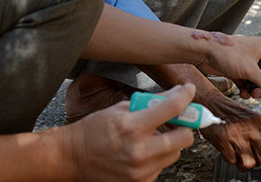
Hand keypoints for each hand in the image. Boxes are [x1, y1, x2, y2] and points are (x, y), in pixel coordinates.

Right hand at [67, 84, 196, 181]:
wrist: (71, 157)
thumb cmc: (92, 131)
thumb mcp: (119, 109)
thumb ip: (148, 104)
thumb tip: (173, 96)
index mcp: (132, 127)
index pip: (172, 108)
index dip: (186, 96)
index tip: (189, 91)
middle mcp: (139, 151)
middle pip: (184, 138)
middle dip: (184, 126)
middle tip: (176, 120)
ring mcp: (140, 171)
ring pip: (174, 154)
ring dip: (169, 143)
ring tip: (151, 137)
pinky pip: (160, 167)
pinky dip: (156, 158)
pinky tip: (141, 152)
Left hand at [193, 32, 260, 103]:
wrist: (202, 50)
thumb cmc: (226, 53)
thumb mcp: (250, 71)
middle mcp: (258, 53)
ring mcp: (247, 62)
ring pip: (258, 81)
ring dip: (256, 90)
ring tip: (250, 93)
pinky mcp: (237, 69)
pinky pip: (247, 82)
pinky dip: (246, 89)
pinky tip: (243, 93)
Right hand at [197, 94, 260, 181]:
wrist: (210, 102)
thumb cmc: (230, 115)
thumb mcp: (249, 122)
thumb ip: (259, 138)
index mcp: (259, 122)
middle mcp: (249, 126)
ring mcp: (236, 132)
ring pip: (248, 163)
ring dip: (243, 164)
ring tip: (238, 154)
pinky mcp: (222, 136)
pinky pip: (231, 160)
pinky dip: (229, 158)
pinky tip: (227, 148)